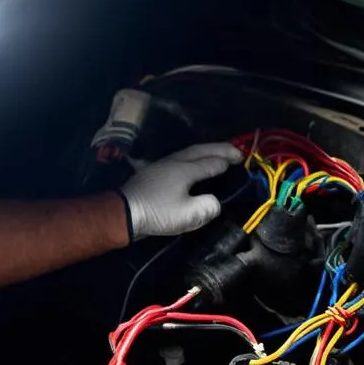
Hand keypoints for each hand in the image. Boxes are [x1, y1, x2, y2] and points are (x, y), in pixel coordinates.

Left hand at [120, 142, 244, 239]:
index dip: (226, 161)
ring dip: (205, 151)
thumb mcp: (187, 215)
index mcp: (185, 170)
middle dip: (219, 149)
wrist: (123, 212)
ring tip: (217, 154)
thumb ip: (207, 207)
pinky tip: (192, 164)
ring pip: (188, 152)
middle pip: (200, 150)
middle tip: (235, 150)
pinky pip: (180, 158)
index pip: (210, 162)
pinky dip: (193, 157)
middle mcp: (174, 162)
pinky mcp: (153, 172)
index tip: (240, 160)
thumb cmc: (157, 212)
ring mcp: (162, 165)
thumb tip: (215, 202)